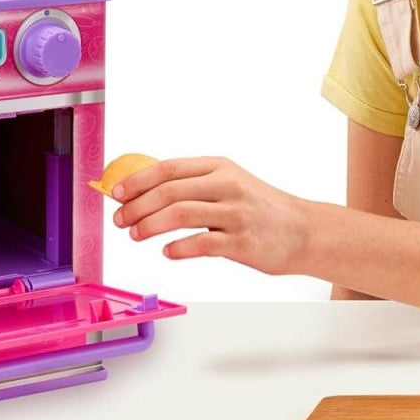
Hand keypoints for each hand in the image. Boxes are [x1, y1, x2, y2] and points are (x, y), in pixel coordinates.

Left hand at [110, 156, 313, 275]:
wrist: (303, 230)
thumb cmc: (262, 209)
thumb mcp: (230, 184)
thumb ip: (194, 185)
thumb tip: (145, 191)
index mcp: (220, 167)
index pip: (169, 168)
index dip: (137, 180)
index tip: (116, 193)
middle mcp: (227, 186)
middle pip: (170, 191)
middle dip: (137, 206)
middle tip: (120, 220)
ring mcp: (236, 213)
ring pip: (181, 214)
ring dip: (150, 225)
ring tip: (135, 234)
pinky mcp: (242, 242)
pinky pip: (202, 244)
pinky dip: (178, 248)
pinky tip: (167, 251)